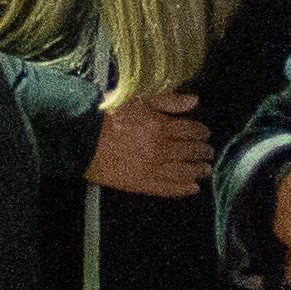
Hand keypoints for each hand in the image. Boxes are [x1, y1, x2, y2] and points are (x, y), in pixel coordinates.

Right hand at [87, 88, 212, 197]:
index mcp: (161, 126)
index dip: (201, 132)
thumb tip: (194, 102)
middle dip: (203, 151)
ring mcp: (152, 168)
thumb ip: (167, 101)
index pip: (191, 130)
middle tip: (209, 152)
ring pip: (184, 171)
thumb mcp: (137, 100)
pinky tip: (193, 188)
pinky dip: (183, 189)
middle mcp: (161, 149)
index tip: (206, 133)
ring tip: (206, 170)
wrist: (81, 140)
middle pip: (191, 151)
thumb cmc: (107, 116)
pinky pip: (168, 188)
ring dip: (198, 171)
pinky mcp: (142, 184)